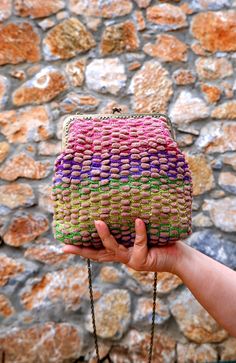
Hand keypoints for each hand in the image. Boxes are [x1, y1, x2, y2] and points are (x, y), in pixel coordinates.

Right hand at [63, 218, 183, 272]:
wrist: (179, 256)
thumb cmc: (161, 240)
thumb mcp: (141, 231)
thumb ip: (130, 224)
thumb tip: (121, 201)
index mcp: (120, 251)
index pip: (96, 251)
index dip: (80, 249)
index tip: (63, 247)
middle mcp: (123, 257)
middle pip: (98, 254)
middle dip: (83, 249)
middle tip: (68, 244)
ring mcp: (132, 260)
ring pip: (114, 249)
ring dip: (105, 236)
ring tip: (98, 222)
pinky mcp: (143, 260)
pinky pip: (139, 243)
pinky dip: (139, 231)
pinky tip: (138, 221)